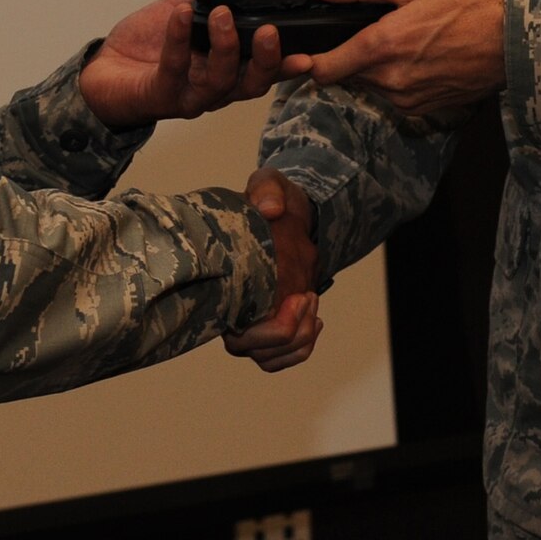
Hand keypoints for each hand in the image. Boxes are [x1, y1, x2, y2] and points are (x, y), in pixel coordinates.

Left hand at [78, 0, 283, 128]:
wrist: (103, 71)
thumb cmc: (146, 45)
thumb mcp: (185, 10)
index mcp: (227, 70)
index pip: (264, 71)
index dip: (287, 66)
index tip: (307, 54)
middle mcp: (214, 88)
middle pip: (252, 84)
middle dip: (266, 60)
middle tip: (270, 32)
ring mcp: (189, 95)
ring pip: (220, 82)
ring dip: (225, 46)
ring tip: (221, 14)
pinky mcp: (160, 95)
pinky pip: (174, 69)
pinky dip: (179, 39)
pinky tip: (180, 14)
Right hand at [223, 168, 321, 371]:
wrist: (283, 211)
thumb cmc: (270, 198)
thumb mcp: (269, 183)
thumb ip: (267, 189)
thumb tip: (269, 208)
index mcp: (225, 279)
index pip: (234, 325)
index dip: (266, 328)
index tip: (295, 298)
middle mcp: (232, 306)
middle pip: (250, 348)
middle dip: (286, 334)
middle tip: (307, 297)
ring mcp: (250, 319)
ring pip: (267, 357)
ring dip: (297, 341)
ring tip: (311, 303)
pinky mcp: (269, 323)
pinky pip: (281, 355)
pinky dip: (301, 347)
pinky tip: (314, 319)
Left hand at [281, 0, 506, 118]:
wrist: (516, 43)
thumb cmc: (469, 7)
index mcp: (382, 47)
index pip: (323, 69)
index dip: (309, 61)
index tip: (305, 51)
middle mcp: (390, 81)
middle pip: (347, 74)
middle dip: (352, 53)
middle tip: (377, 27)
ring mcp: (408, 99)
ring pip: (371, 83)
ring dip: (377, 65)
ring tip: (407, 38)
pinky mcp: (424, 109)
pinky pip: (395, 93)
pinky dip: (398, 77)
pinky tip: (422, 55)